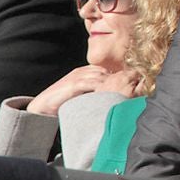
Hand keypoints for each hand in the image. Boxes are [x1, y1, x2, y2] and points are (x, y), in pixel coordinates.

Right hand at [26, 66, 142, 115]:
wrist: (41, 108)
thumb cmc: (62, 103)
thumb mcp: (82, 97)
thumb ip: (95, 94)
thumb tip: (113, 101)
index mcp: (87, 73)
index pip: (109, 72)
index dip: (122, 78)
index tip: (136, 85)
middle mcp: (84, 71)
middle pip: (109, 73)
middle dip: (123, 80)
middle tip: (138, 87)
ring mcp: (79, 76)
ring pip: (103, 77)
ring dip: (117, 84)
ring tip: (130, 91)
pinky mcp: (74, 84)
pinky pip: (92, 83)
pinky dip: (103, 88)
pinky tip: (112, 94)